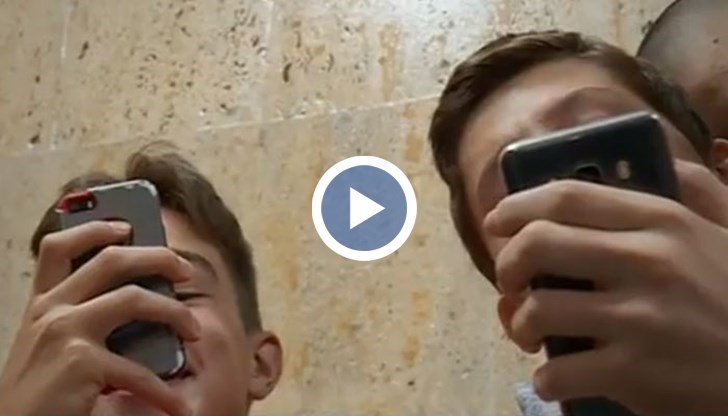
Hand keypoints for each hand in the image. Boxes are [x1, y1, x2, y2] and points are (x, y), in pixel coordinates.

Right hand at [0, 221, 199, 415]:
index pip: (59, 248)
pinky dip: (163, 390)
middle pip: (111, 260)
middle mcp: (50, 310)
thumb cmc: (41, 396)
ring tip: (194, 331)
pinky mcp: (81, 361)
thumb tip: (142, 303)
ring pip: (135, 298)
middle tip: (186, 270)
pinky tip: (177, 405)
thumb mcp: (52, 349)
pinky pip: (138, 369)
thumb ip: (83, 321)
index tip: (126, 225)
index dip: (93, 228)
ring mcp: (64, 331)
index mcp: (43, 305)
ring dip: (175, 313)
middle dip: (158, 257)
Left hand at [484, 161, 727, 415]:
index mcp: (662, 221)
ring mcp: (640, 318)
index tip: (496, 222)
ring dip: (519, 325)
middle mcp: (647, 261)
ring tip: (530, 333)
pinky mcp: (637, 371)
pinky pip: (559, 372)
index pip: (567, 197)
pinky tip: (555, 379)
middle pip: (538, 243)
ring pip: (539, 309)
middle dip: (506, 263)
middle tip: (508, 281)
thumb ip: (697, 187)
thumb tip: (659, 154)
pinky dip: (546, 380)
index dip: (517, 206)